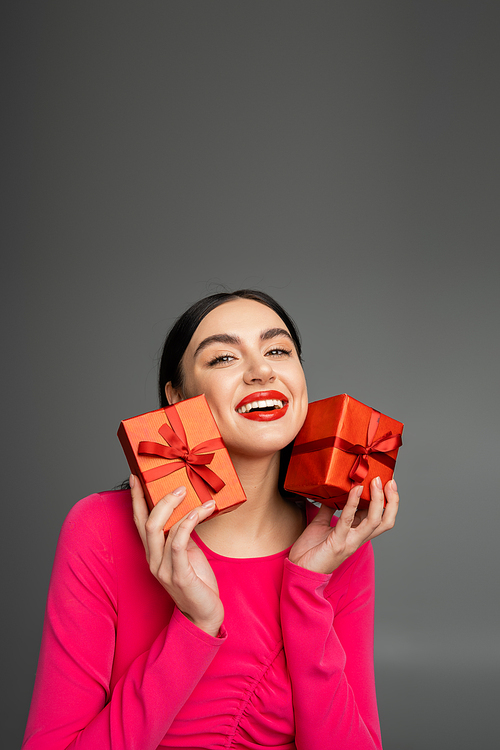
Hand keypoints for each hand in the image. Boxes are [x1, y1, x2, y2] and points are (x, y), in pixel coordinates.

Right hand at [131, 475, 223, 635]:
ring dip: (179, 508)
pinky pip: (178, 542)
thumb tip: (187, 507)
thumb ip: (180, 533)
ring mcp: (163, 568)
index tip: (137, 476)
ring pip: (160, 529)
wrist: (204, 613)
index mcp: (152, 552)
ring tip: (197, 496)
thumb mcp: (187, 552)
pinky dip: (188, 523)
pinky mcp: (178, 575)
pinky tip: (200, 512)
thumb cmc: (197, 580)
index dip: (136, 499)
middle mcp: (153, 559)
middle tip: (178, 484)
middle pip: (146, 522)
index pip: (138, 521)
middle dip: (158, 499)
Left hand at [289, 477, 399, 573]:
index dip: (387, 501)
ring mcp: (349, 542)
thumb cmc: (311, 550)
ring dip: (378, 500)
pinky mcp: (337, 543)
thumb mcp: (321, 524)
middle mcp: (357, 539)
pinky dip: (352, 503)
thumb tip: (332, 492)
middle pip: (385, 521)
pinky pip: (347, 520)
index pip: (379, 517)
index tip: (387, 483)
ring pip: (374, 521)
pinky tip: (355, 490)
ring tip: (376, 482)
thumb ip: (329, 509)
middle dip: (392, 501)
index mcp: (356, 534)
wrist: (299, 570)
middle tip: (390, 482)